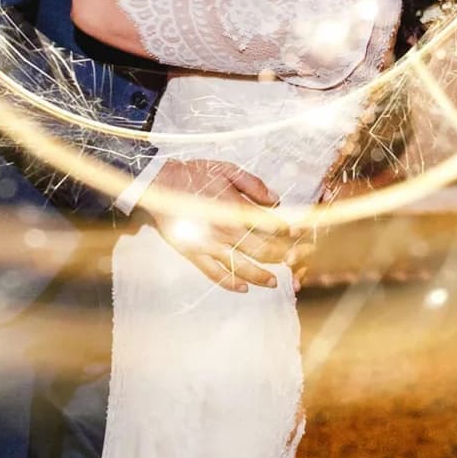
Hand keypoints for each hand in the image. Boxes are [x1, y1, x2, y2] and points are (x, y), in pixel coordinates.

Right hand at [143, 158, 300, 293]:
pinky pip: (215, 274)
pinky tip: (243, 287)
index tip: (297, 236)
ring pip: (242, 267)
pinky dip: (231, 283)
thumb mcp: (227, 169)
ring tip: (274, 282)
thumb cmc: (193, 174)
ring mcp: (209, 245)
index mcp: (236, 209)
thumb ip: (254, 185)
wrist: (159, 183)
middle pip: (262, 250)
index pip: (271, 226)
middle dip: (283, 257)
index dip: (288, 232)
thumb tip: (276, 200)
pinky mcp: (193, 253)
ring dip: (262, 276)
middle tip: (294, 262)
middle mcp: (226, 230)